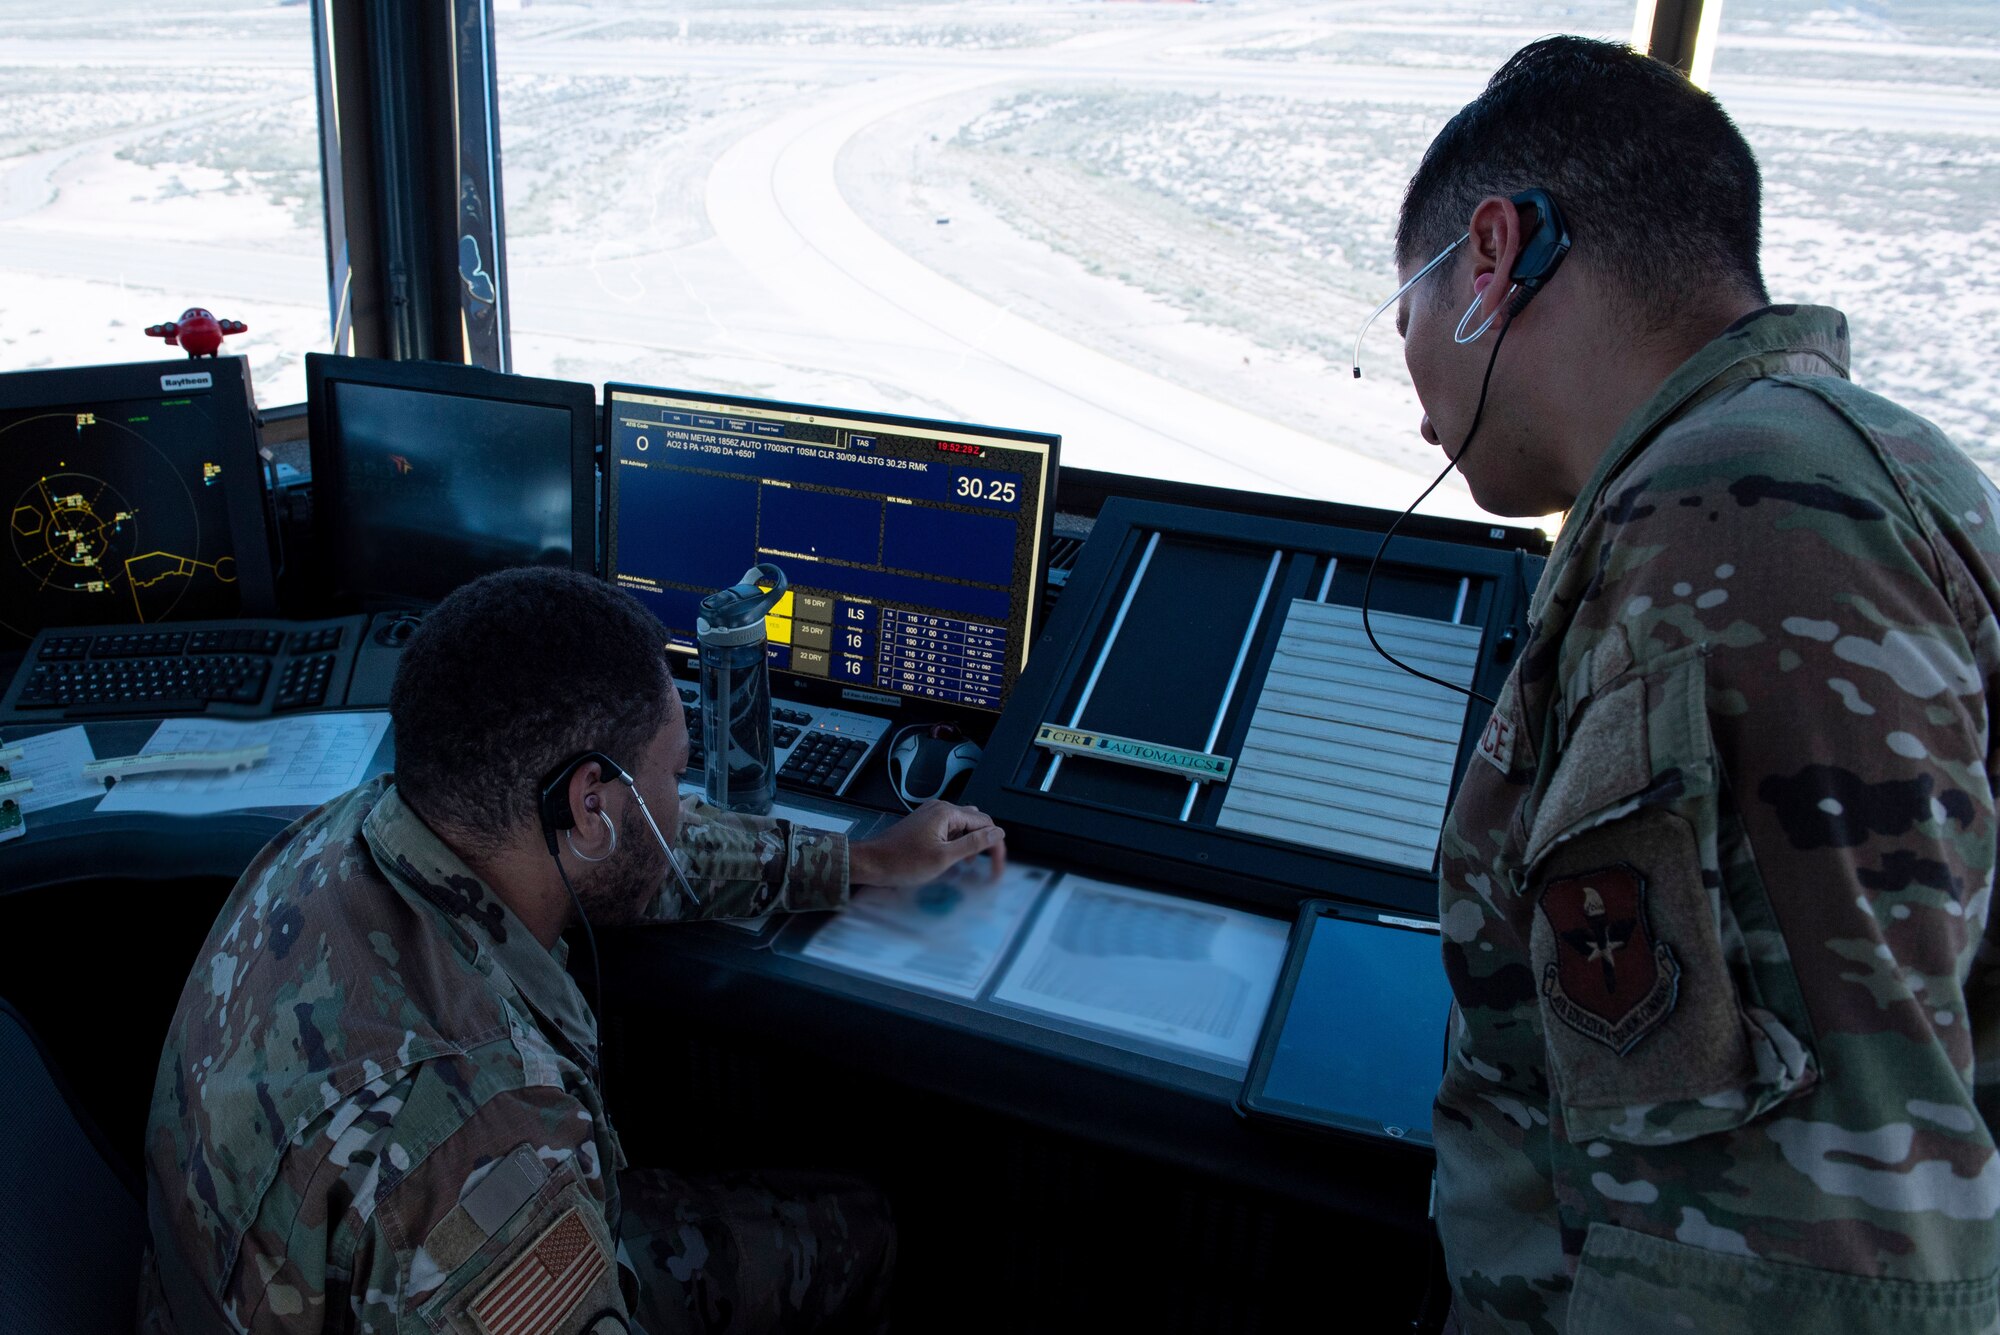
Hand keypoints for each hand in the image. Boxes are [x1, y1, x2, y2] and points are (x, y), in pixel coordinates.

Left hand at [849, 800, 1005, 888]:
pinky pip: (948, 830)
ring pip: (962, 827)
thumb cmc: (902, 861)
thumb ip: (974, 844)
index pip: (985, 823)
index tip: (997, 866)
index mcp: (947, 813)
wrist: (872, 863)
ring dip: (969, 845)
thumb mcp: (945, 857)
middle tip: (987, 867)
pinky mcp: (924, 824)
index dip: (995, 845)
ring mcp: (930, 815)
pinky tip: (952, 859)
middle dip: (984, 843)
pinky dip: (955, 844)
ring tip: (967, 865)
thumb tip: (997, 833)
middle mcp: (940, 809)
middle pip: (975, 822)